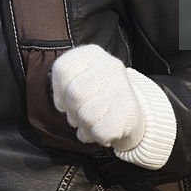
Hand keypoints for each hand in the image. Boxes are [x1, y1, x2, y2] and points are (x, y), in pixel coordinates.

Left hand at [51, 45, 176, 168]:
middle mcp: (109, 66)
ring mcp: (121, 88)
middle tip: (78, 116)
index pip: (63, 70)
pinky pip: (101, 132)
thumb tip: (62, 103)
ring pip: (87, 115)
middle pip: (74, 94)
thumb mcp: (77, 80)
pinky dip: (97, 136)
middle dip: (72, 111)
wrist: (130, 110)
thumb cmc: (95, 95)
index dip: (59, 92)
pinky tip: (103, 129)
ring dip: (84, 126)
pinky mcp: (129, 113)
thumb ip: (65, 85)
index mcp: (92, 54)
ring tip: (91, 123)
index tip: (65, 101)